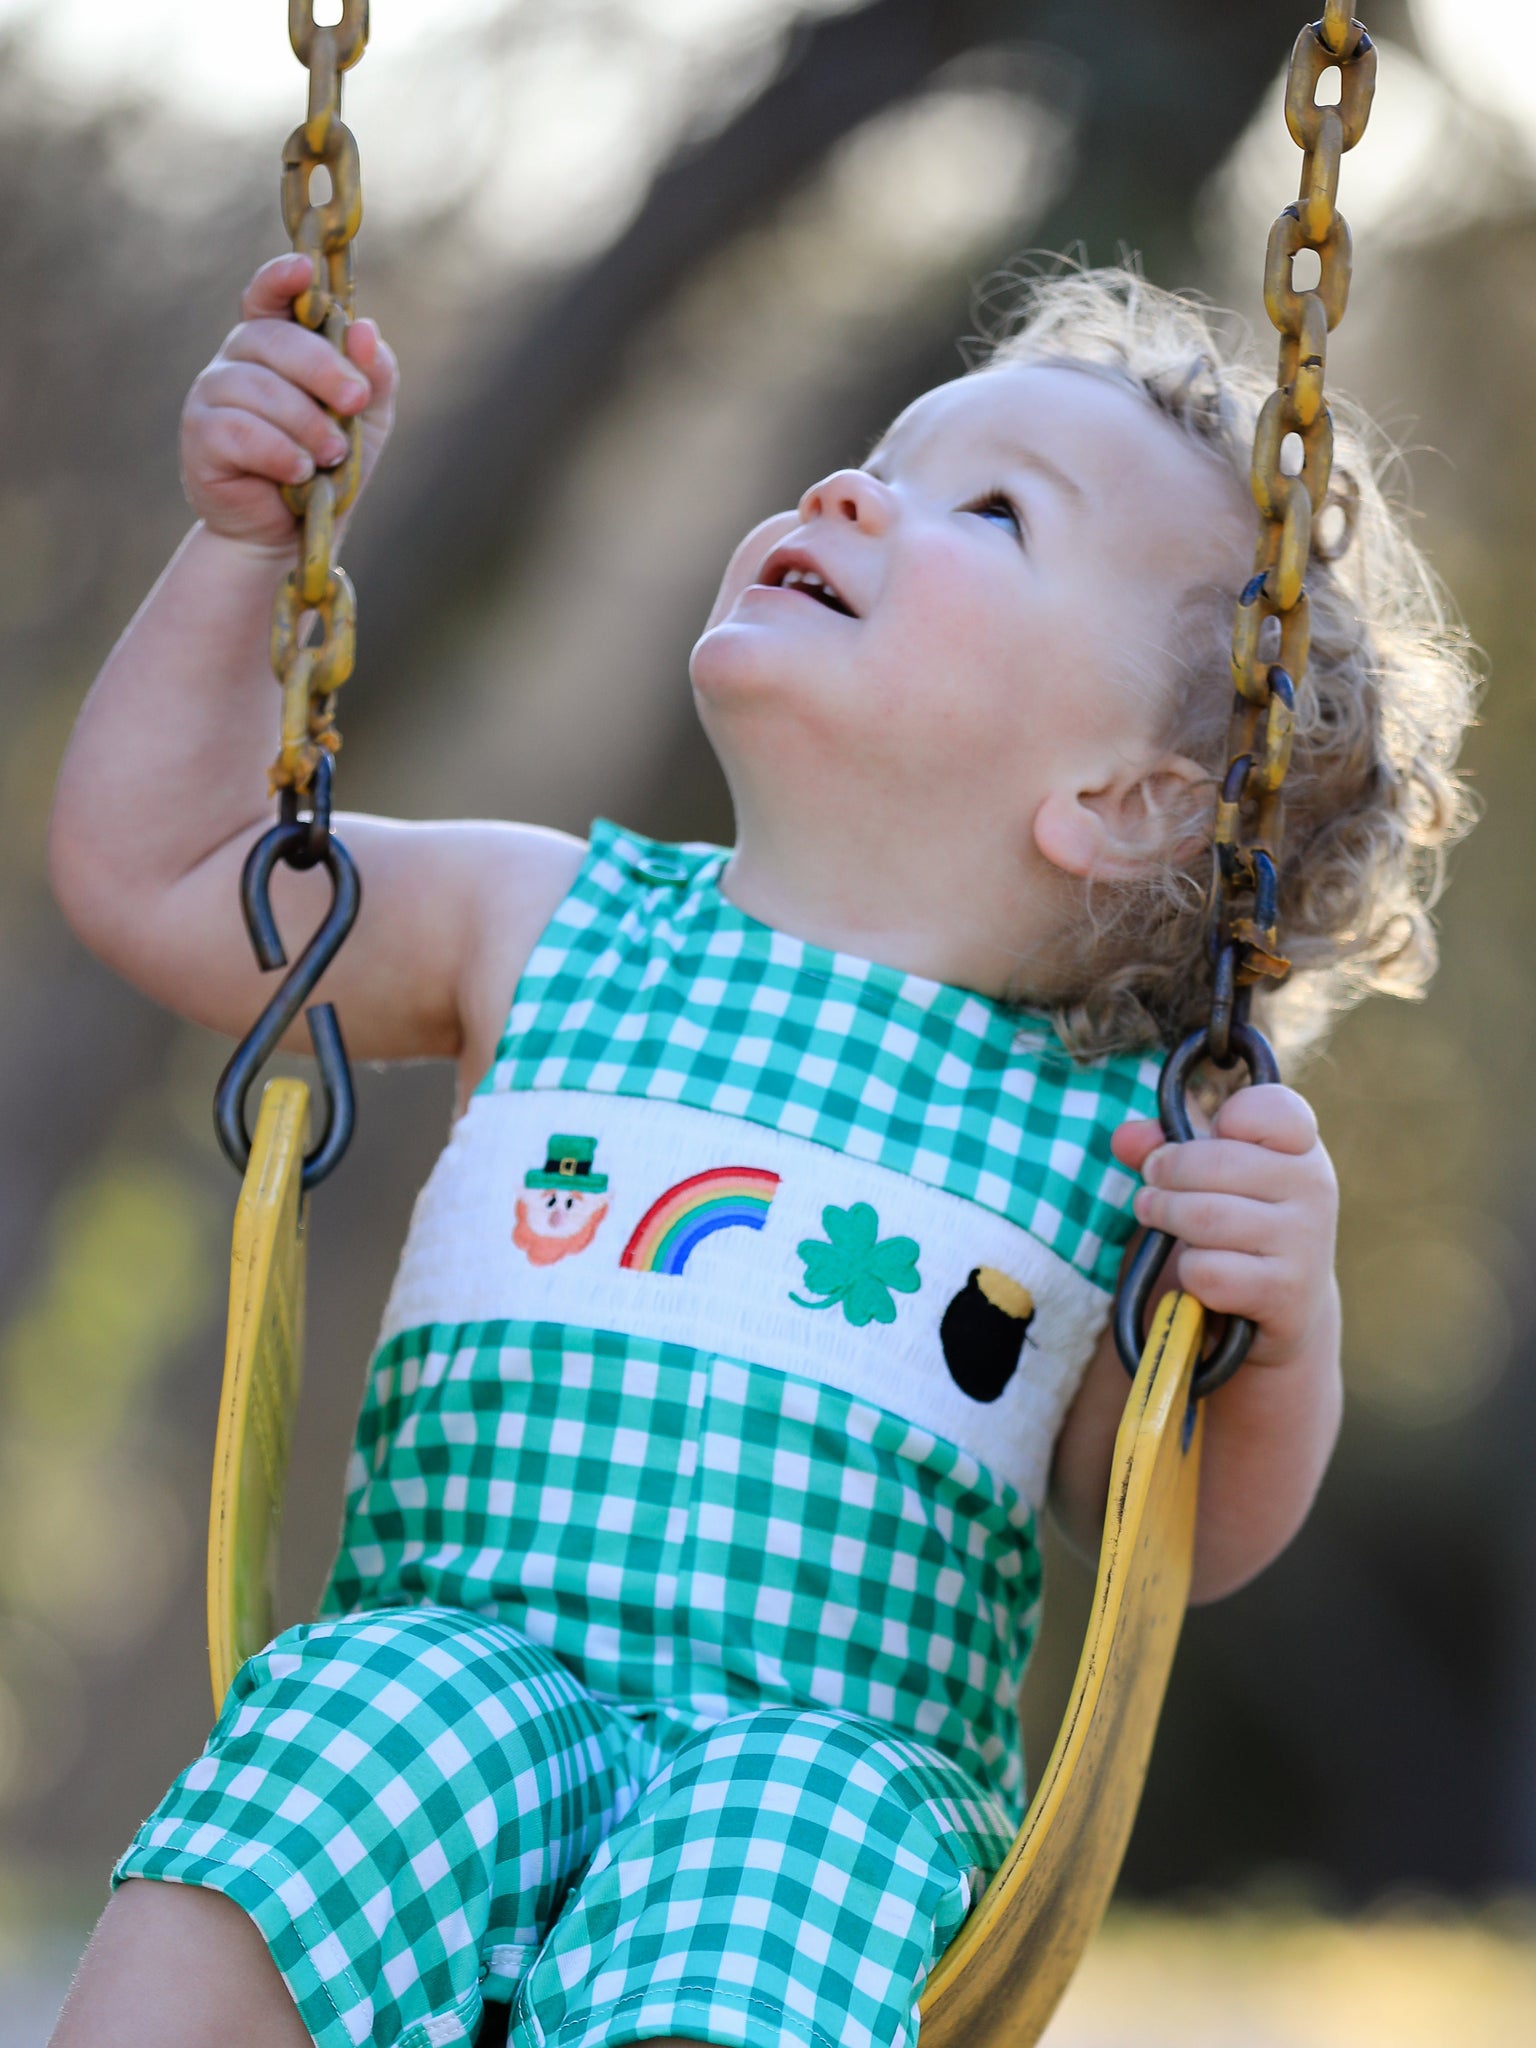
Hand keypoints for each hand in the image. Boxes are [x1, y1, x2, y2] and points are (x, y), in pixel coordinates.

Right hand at [181, 253, 398, 551]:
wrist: (293, 534)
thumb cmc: (328, 466)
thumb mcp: (367, 419)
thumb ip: (375, 374)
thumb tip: (365, 329)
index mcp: (276, 344)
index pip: (269, 297)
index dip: (282, 279)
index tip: (305, 270)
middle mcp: (238, 359)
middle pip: (275, 340)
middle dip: (323, 369)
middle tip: (355, 400)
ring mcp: (212, 393)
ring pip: (261, 389)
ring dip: (308, 424)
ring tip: (332, 456)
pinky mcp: (200, 434)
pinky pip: (239, 430)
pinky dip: (279, 452)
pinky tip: (299, 473)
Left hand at [1111, 1083, 1338, 1367]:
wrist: (1284, 1308)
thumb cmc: (1238, 1223)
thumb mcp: (1208, 1175)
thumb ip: (1165, 1144)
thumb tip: (1124, 1138)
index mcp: (1300, 1146)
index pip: (1272, 1106)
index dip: (1229, 1117)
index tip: (1214, 1135)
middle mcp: (1314, 1187)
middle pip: (1215, 1162)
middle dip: (1165, 1173)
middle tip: (1151, 1184)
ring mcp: (1306, 1241)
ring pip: (1205, 1218)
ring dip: (1165, 1219)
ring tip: (1157, 1217)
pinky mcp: (1286, 1293)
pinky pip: (1208, 1272)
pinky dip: (1188, 1274)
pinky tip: (1198, 1273)